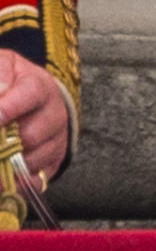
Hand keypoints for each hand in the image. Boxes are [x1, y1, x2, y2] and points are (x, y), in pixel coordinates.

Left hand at [0, 51, 68, 183]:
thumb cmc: (11, 82)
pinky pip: (33, 183)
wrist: (35, 100)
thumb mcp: (4, 66)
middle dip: (1, 144)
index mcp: (40, 86)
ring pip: (29, 162)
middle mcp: (54, 114)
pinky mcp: (51, 165)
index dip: (9, 108)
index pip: (30, 94)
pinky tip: (1, 175)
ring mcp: (55, 141)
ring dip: (4, 164)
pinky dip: (13, 183)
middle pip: (29, 135)